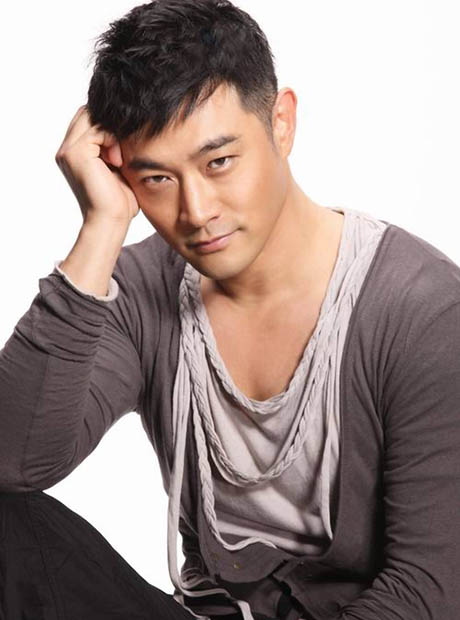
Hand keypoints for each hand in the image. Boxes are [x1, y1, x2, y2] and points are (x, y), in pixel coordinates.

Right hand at [55, 104, 139, 224]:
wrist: (111, 220)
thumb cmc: (118, 201)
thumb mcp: (117, 167)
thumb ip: (113, 146)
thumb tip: (125, 124)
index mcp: (73, 154)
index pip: (87, 119)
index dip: (107, 124)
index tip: (122, 147)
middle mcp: (66, 150)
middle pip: (87, 112)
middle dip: (108, 124)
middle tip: (121, 149)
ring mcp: (68, 151)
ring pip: (91, 117)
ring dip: (111, 133)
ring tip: (118, 159)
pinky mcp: (76, 153)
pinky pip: (97, 129)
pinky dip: (112, 141)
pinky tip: (117, 161)